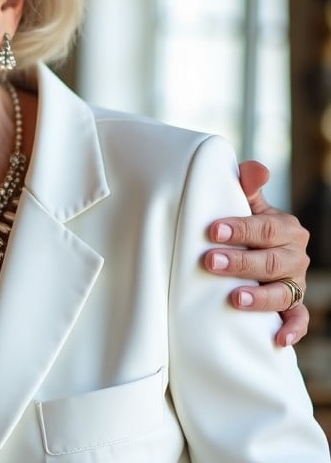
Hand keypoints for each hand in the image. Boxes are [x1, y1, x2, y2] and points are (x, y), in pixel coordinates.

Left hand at [203, 160, 309, 346]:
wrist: (256, 253)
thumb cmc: (244, 226)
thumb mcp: (246, 205)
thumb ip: (247, 188)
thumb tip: (256, 169)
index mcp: (285, 228)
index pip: (264, 228)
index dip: (239, 228)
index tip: (212, 229)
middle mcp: (295, 256)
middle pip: (271, 261)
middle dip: (241, 262)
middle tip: (210, 261)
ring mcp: (296, 283)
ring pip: (283, 291)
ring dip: (260, 297)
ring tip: (234, 298)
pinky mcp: (294, 306)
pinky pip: (299, 320)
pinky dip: (292, 330)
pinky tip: (278, 339)